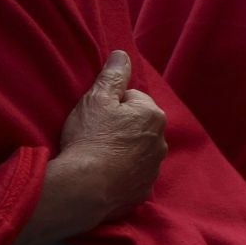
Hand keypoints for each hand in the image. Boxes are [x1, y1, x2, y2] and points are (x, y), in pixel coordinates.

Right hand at [57, 50, 166, 222]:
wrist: (85, 187)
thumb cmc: (90, 138)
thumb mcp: (97, 99)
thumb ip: (113, 75)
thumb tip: (122, 55)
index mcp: (153, 114)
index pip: (132, 99)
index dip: (111, 104)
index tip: (96, 116)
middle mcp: (161, 141)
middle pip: (138, 125)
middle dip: (120, 127)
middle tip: (95, 135)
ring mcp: (154, 167)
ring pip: (137, 150)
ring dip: (122, 150)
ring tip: (98, 156)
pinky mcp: (144, 189)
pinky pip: (133, 175)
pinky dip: (122, 173)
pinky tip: (104, 174)